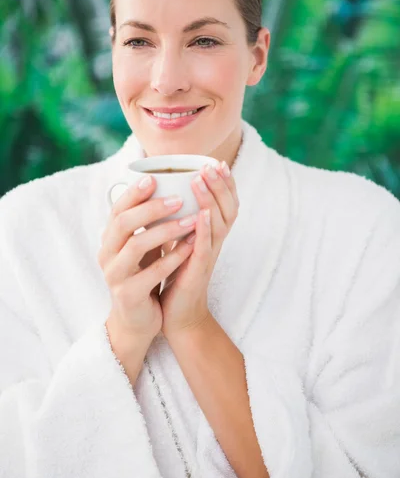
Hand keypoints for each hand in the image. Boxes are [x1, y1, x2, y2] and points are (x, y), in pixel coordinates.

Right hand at [98, 177, 196, 342]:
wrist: (137, 321)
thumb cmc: (142, 275)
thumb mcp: (141, 247)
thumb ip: (146, 223)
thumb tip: (164, 186)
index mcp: (109, 240)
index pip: (117, 209)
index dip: (134, 193)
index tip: (154, 178)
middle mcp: (107, 255)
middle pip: (123, 223)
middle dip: (151, 208)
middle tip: (179, 198)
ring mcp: (115, 276)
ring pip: (136, 246)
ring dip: (166, 231)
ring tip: (191, 221)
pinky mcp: (129, 295)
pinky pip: (152, 273)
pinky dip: (173, 258)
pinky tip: (191, 246)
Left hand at [159, 161, 238, 337]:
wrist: (177, 315)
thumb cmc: (176, 275)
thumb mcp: (180, 242)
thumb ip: (180, 221)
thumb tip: (165, 194)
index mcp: (211, 235)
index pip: (226, 204)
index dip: (226, 184)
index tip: (217, 163)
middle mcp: (214, 243)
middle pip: (228, 208)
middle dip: (221, 185)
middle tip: (213, 165)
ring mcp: (208, 256)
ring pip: (218, 223)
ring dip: (211, 199)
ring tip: (201, 179)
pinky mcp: (198, 271)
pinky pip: (205, 248)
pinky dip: (204, 229)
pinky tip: (200, 214)